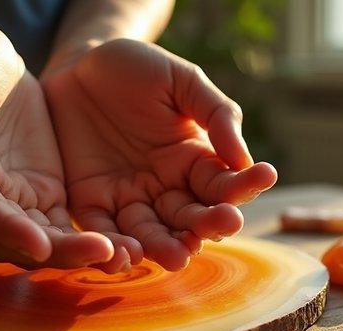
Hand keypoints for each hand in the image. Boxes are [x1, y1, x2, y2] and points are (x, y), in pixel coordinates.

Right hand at [0, 20, 129, 270]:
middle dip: (57, 253)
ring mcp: (16, 201)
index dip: (9, 231)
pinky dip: (90, 242)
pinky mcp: (44, 197)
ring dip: (79, 254)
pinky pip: (65, 228)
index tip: (41, 244)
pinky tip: (126, 245)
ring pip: (45, 243)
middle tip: (103, 253)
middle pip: (15, 242)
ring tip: (125, 255)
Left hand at [43, 39, 277, 270]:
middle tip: (223, 224)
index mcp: (192, 161)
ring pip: (150, 233)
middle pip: (190, 217)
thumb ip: (217, 115)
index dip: (243, 184)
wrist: (78, 64)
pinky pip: (102, 229)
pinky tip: (126, 255)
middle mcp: (164, 188)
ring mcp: (127, 198)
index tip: (264, 176)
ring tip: (177, 256)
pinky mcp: (89, 202)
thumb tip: (244, 159)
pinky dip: (114, 246)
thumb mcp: (182, 81)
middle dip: (207, 224)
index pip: (222, 183)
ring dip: (165, 247)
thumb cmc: (136, 68)